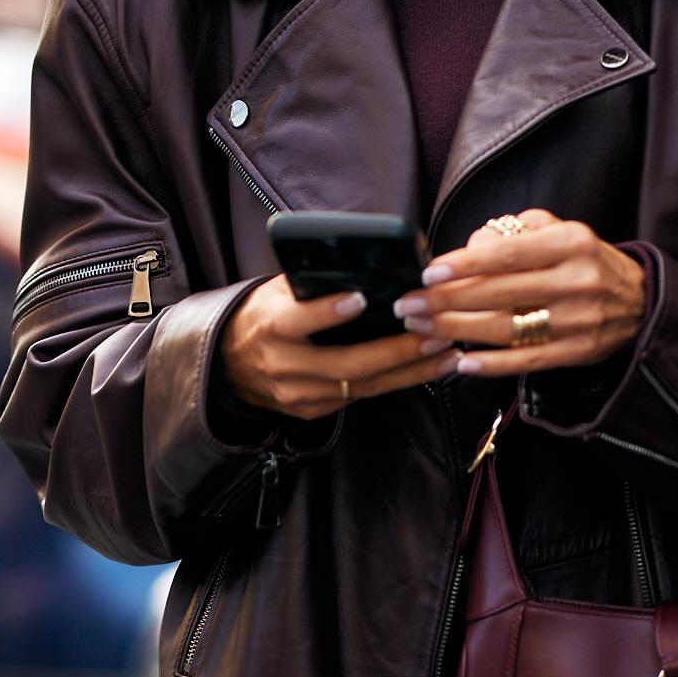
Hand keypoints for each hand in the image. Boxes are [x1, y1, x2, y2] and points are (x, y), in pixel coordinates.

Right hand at [220, 274, 453, 420]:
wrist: (229, 364)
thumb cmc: (263, 316)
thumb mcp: (275, 292)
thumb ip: (311, 284)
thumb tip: (362, 265)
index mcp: (270, 327)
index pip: (298, 320)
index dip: (328, 311)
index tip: (360, 298)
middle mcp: (284, 366)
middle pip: (346, 364)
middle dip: (397, 351)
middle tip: (436, 334)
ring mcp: (299, 395)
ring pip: (362, 386)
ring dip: (411, 372)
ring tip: (448, 355)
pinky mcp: (313, 411)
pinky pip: (361, 396)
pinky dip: (397, 382)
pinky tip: (427, 370)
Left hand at [398, 211, 645, 377]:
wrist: (640, 301)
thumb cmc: (585, 262)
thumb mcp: (560, 231)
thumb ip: (515, 232)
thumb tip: (468, 248)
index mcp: (571, 244)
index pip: (507, 254)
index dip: (464, 265)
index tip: (429, 274)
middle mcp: (576, 281)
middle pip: (499, 294)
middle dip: (446, 301)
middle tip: (409, 306)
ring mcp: (578, 321)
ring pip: (506, 329)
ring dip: (457, 331)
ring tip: (423, 330)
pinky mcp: (578, 352)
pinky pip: (526, 360)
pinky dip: (491, 365)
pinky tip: (460, 363)